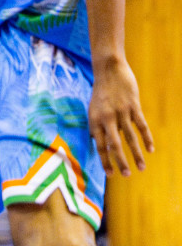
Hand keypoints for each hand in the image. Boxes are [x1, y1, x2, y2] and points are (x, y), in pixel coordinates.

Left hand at [89, 58, 152, 176]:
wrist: (108, 70)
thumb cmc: (101, 92)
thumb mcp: (93, 109)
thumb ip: (98, 126)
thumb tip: (100, 144)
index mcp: (94, 121)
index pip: (99, 146)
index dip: (105, 161)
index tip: (110, 175)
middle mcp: (106, 119)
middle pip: (114, 145)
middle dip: (120, 162)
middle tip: (126, 175)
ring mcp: (120, 112)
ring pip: (130, 138)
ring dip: (136, 154)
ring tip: (141, 168)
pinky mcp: (133, 107)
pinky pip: (141, 126)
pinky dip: (147, 139)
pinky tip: (151, 149)